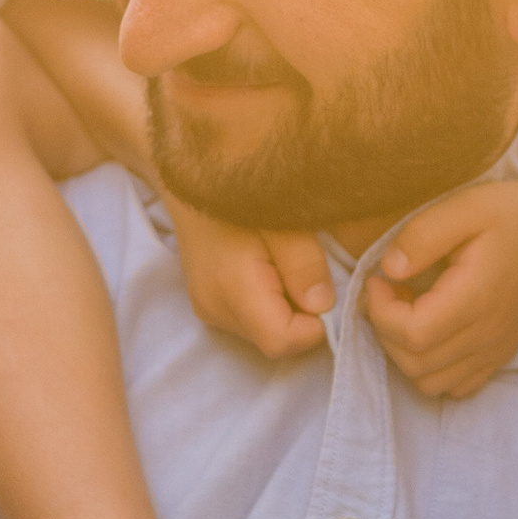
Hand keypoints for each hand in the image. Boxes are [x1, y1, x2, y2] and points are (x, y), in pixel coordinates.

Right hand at [168, 198, 333, 359]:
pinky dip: (270, 304)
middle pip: (274, 342)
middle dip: (302, 317)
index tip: (325, 290)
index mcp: (232, 289)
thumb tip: (323, 306)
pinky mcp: (208, 305)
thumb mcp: (283, 219)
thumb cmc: (241, 190)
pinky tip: (269, 270)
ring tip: (285, 265)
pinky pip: (252, 321)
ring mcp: (208, 310)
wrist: (192, 175)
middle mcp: (216, 310)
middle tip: (307, 271)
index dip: (314, 326)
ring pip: (265, 333)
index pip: (281, 341)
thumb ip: (304, 264)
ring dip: (287, 311)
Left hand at [363, 178, 517, 401]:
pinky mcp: (500, 354)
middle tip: (389, 293)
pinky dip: (432, 369)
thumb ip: (421, 236)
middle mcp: (487, 334)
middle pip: (416, 363)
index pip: (413, 334)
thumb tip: (389, 270)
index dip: (381, 312)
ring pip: (431, 382)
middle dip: (386, 331)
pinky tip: (431, 333)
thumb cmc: (508, 213)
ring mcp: (495, 349)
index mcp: (476, 298)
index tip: (378, 280)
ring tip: (408, 313)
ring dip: (405, 353)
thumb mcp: (462, 208)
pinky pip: (456, 385)